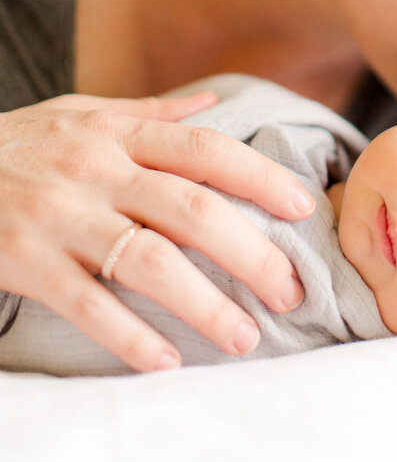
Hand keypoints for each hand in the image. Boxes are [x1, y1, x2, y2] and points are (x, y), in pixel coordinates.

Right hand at [0, 91, 314, 371]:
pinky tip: (166, 361)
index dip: (259, 176)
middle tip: (290, 290)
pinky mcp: (26, 263)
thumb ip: (150, 113)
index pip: (204, 149)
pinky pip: (87, 305)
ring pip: (147, 261)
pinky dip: (129, 336)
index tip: (303, 206)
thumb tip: (214, 100)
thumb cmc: (19, 143)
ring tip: (244, 337)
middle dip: (248, 252)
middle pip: (190, 209)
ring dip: (203, 303)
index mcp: (116, 134)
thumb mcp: (81, 112)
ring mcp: (60, 219)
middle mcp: (95, 172)